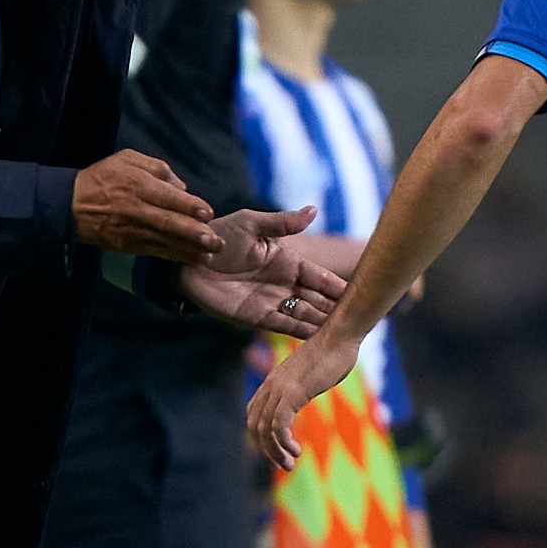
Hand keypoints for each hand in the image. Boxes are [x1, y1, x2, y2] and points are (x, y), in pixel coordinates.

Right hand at [73, 150, 222, 264]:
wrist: (71, 205)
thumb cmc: (104, 177)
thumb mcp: (127, 159)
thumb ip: (157, 168)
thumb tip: (182, 187)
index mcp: (136, 183)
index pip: (167, 196)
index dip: (189, 206)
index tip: (208, 213)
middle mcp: (134, 208)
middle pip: (167, 222)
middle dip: (194, 233)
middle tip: (216, 241)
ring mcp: (130, 230)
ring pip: (164, 241)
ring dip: (188, 249)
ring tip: (210, 254)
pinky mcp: (127, 245)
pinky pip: (155, 252)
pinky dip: (174, 257)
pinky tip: (192, 259)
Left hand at [178, 209, 343, 338]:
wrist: (186, 260)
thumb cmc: (218, 236)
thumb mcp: (252, 224)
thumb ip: (283, 223)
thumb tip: (314, 210)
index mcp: (285, 259)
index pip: (318, 275)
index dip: (336, 284)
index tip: (359, 292)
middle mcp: (282, 282)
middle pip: (316, 298)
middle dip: (335, 307)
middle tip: (360, 318)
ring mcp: (270, 300)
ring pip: (304, 313)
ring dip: (322, 321)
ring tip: (344, 331)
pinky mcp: (255, 317)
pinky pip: (283, 325)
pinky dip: (301, 331)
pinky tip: (319, 337)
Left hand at [246, 331, 360, 470]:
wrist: (340, 335)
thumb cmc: (333, 352)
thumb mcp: (313, 373)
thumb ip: (305, 385)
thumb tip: (311, 389)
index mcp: (274, 380)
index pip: (254, 412)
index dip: (260, 435)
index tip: (276, 450)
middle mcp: (271, 384)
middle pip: (255, 423)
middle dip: (265, 449)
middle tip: (281, 464)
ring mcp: (280, 388)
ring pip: (264, 428)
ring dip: (274, 451)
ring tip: (289, 463)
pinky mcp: (292, 392)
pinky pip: (278, 424)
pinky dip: (283, 441)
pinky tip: (296, 448)